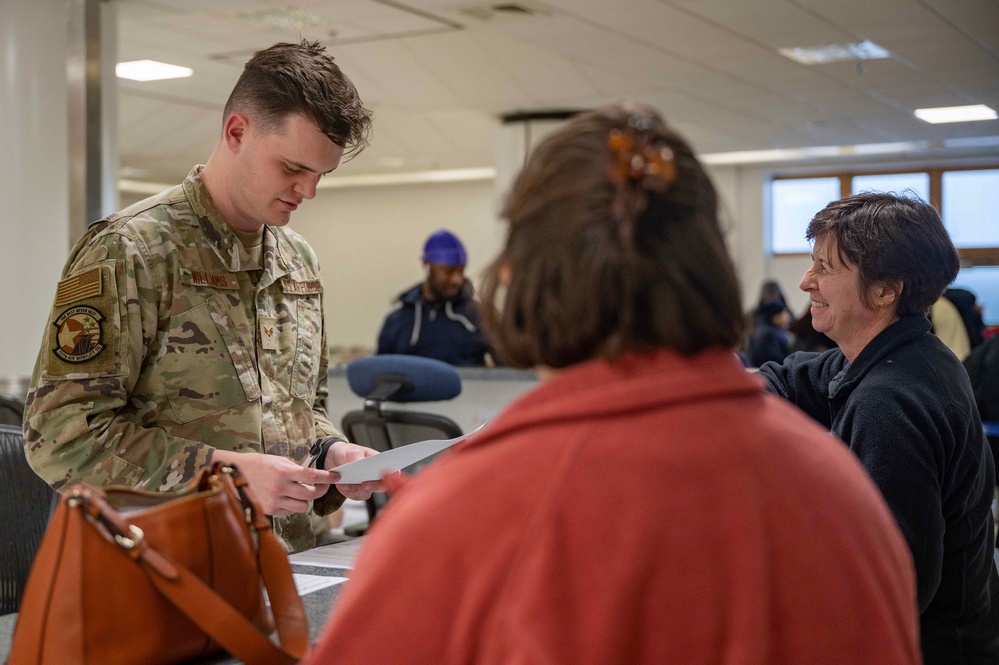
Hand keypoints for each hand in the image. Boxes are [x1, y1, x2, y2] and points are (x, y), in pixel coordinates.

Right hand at [211, 449, 332, 515]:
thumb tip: (313, 476)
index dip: (326, 477)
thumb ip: (296, 469)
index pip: (312, 476)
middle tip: (320, 486)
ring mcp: (274, 501)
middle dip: (318, 490)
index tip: (336, 477)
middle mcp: (280, 488)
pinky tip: (288, 498)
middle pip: (310, 494)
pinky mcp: (270, 511)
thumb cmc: (258, 464)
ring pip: (303, 506)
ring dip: (305, 499)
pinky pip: (291, 512)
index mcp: (283, 472)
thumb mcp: (279, 461)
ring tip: (301, 492)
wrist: (235, 474)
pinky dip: (293, 506)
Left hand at [323, 441, 387, 500]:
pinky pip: (355, 496)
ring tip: (344, 483)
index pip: (394, 472)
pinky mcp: (358, 492)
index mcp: (380, 463)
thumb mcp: (352, 451)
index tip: (384, 477)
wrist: (335, 459)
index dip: (393, 476)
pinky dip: (347, 491)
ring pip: (366, 493)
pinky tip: (341, 484)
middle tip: (364, 483)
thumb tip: (359, 463)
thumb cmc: (348, 452)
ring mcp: (368, 485)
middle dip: (372, 486)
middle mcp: (376, 477)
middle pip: (382, 486)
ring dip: (354, 489)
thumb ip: (357, 457)